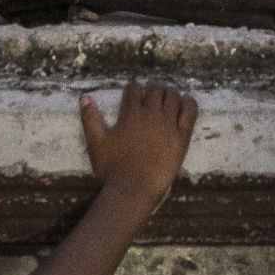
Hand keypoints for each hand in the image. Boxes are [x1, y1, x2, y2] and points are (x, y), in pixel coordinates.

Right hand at [77, 80, 198, 211]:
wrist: (135, 188)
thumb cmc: (112, 167)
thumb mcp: (96, 142)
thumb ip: (90, 118)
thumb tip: (84, 97)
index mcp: (131, 114)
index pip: (133, 90)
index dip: (133, 88)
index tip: (133, 90)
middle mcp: (151, 114)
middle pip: (155, 90)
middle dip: (152, 87)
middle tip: (152, 90)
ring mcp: (169, 124)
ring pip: (172, 97)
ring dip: (169, 92)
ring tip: (168, 94)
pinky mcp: (182, 135)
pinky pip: (190, 112)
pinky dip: (189, 102)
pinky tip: (187, 100)